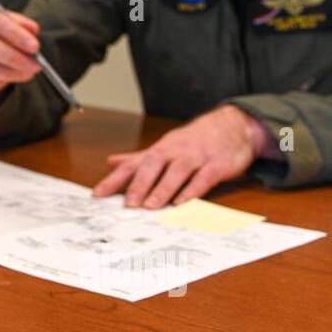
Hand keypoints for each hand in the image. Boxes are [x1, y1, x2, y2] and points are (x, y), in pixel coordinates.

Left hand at [92, 105, 272, 207]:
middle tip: (128, 203)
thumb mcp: (164, 146)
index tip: (98, 194)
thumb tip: (111, 162)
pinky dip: (193, 189)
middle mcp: (175, 151)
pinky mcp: (217, 164)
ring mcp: (197, 157)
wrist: (233, 126)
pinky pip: (204, 177)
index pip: (133, 164)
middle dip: (140, 184)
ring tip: (152, 206)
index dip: (115, 179)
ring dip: (164, 188)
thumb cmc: (194, 140)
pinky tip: (183, 202)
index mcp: (160, 150)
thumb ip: (138, 158)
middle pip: (154, 164)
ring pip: (177, 170)